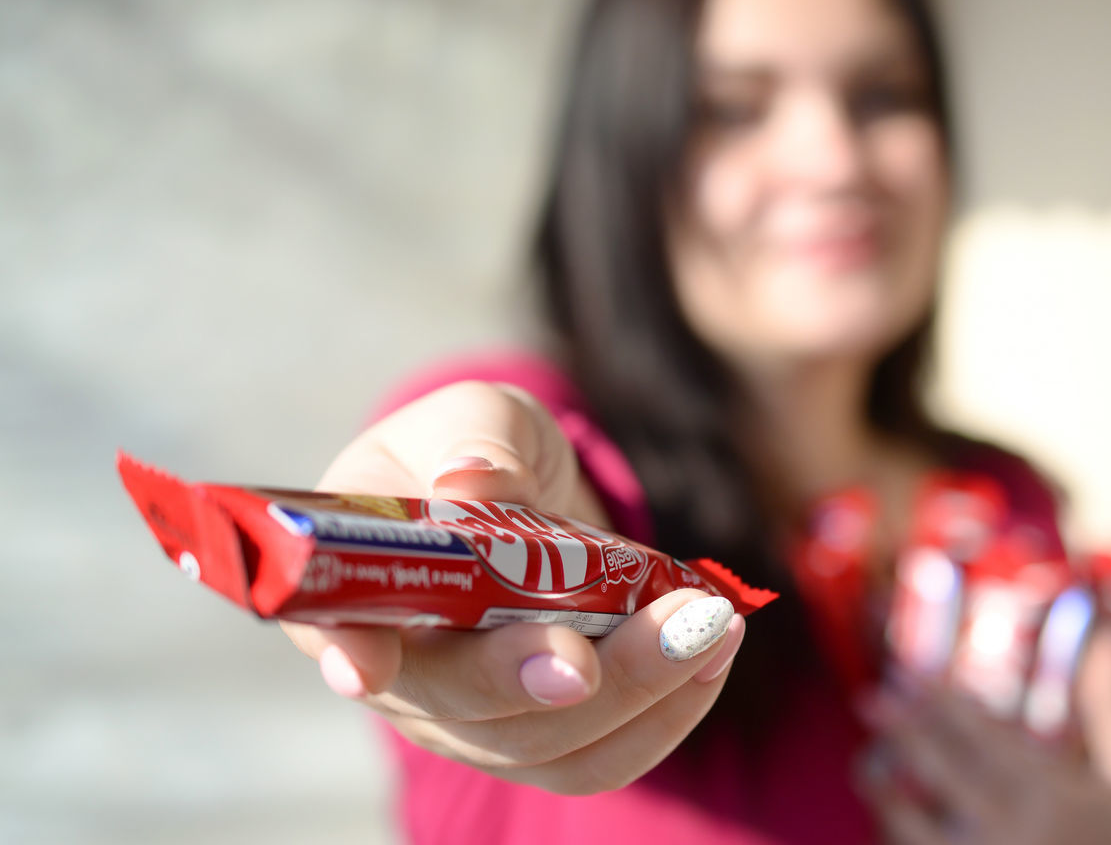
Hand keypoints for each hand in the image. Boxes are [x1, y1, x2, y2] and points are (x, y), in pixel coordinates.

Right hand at [281, 380, 746, 793]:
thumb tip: (475, 484)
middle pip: (456, 705)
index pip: (333, 628)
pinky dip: (666, 714)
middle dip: (537, 676)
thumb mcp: (476, 416)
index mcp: (356, 579)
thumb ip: (476, 442)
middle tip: (614, 642)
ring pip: (543, 746)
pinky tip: (714, 654)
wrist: (525, 491)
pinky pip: (600, 757)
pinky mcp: (542, 736)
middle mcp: (404, 668)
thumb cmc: (478, 446)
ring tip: (708, 625)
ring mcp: (471, 718)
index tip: (368, 665)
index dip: (348, 651)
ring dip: (635, 694)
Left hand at [859, 646, 1110, 844]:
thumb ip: (1108, 708)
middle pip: (932, 768)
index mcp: (1044, 795)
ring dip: (883, 789)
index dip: (935, 697)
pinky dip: (897, 837)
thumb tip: (1107, 632)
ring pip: (906, 823)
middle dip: (899, 728)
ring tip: (871, 765)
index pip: (974, 732)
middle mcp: (1002, 833)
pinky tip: (892, 821)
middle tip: (870, 698)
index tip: (908, 671)